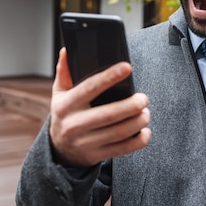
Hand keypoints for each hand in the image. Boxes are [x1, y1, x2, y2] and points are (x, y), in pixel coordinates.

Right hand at [49, 48, 151, 167]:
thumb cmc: (65, 115)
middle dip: (131, 105)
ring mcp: (86, 143)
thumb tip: (67, 51)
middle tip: (144, 98)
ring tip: (146, 112)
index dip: (109, 77)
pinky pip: (122, 149)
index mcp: (65, 106)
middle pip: (109, 114)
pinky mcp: (97, 155)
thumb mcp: (59, 94)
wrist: (60, 150)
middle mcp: (74, 125)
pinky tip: (145, 131)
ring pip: (119, 133)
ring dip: (138, 121)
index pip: (89, 88)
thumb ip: (64, 72)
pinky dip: (138, 141)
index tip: (127, 68)